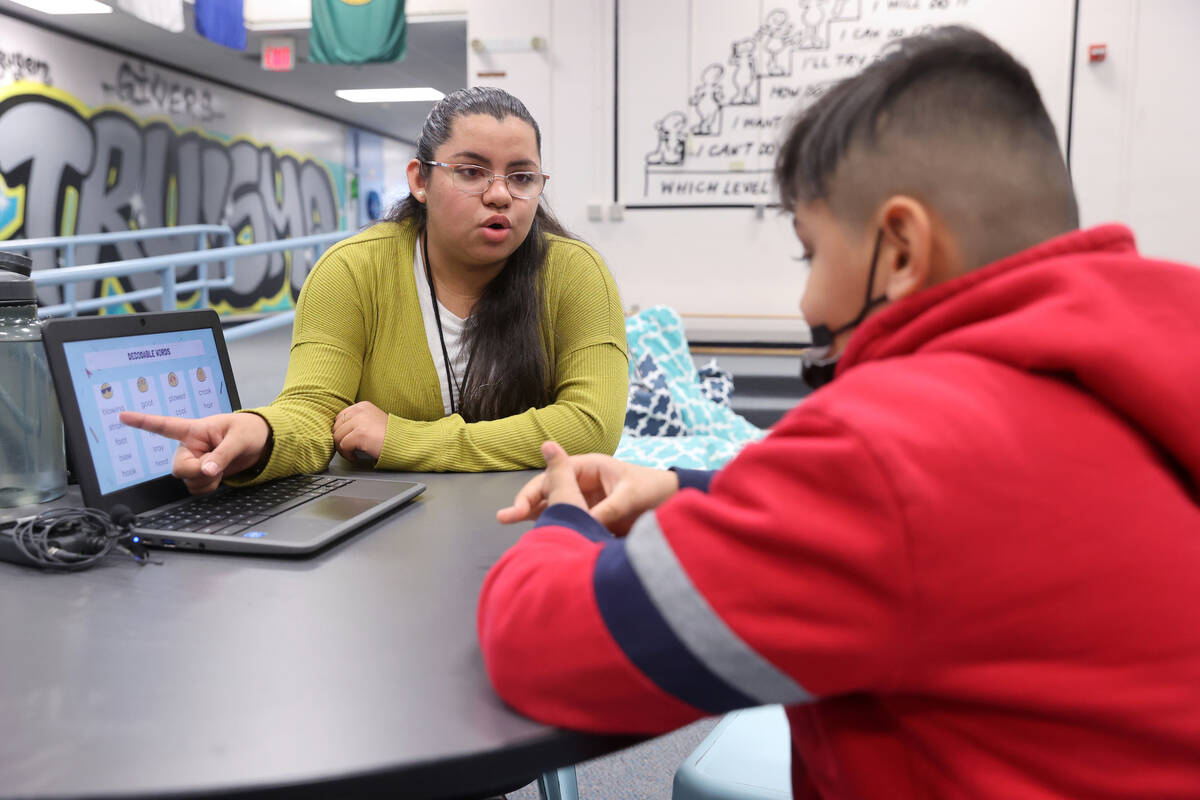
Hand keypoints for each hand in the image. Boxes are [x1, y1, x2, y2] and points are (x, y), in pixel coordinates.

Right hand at [118, 411, 269, 493]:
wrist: (262, 443)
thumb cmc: (249, 431)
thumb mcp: (238, 440)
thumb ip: (222, 455)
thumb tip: (207, 471)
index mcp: (195, 430)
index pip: (165, 426)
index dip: (143, 422)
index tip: (123, 415)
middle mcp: (189, 447)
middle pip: (178, 468)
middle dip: (197, 472)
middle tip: (215, 466)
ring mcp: (194, 462)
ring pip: (188, 481)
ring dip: (206, 480)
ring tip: (221, 467)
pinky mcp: (201, 474)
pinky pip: (197, 488)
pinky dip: (209, 486)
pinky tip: (218, 476)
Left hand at [332, 401, 387, 463]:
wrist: (404, 442)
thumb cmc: (390, 436)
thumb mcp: (373, 420)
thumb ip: (357, 421)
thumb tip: (338, 431)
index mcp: (362, 406)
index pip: (340, 417)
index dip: (341, 431)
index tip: (346, 440)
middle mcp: (360, 410)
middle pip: (336, 427)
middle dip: (340, 440)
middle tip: (349, 449)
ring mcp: (360, 421)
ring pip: (337, 437)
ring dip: (343, 449)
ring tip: (353, 454)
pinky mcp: (360, 434)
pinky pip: (343, 446)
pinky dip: (348, 454)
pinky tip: (356, 457)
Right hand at [497, 442, 679, 534]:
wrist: (673, 500)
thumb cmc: (653, 489)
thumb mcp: (630, 497)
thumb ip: (605, 508)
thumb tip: (583, 521)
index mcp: (590, 467)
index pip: (553, 476)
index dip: (534, 491)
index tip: (518, 508)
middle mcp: (584, 481)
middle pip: (548, 491)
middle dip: (526, 504)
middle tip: (505, 518)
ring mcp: (586, 498)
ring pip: (554, 506)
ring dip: (536, 516)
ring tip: (514, 530)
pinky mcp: (592, 515)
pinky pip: (568, 519)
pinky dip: (554, 526)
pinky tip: (540, 539)